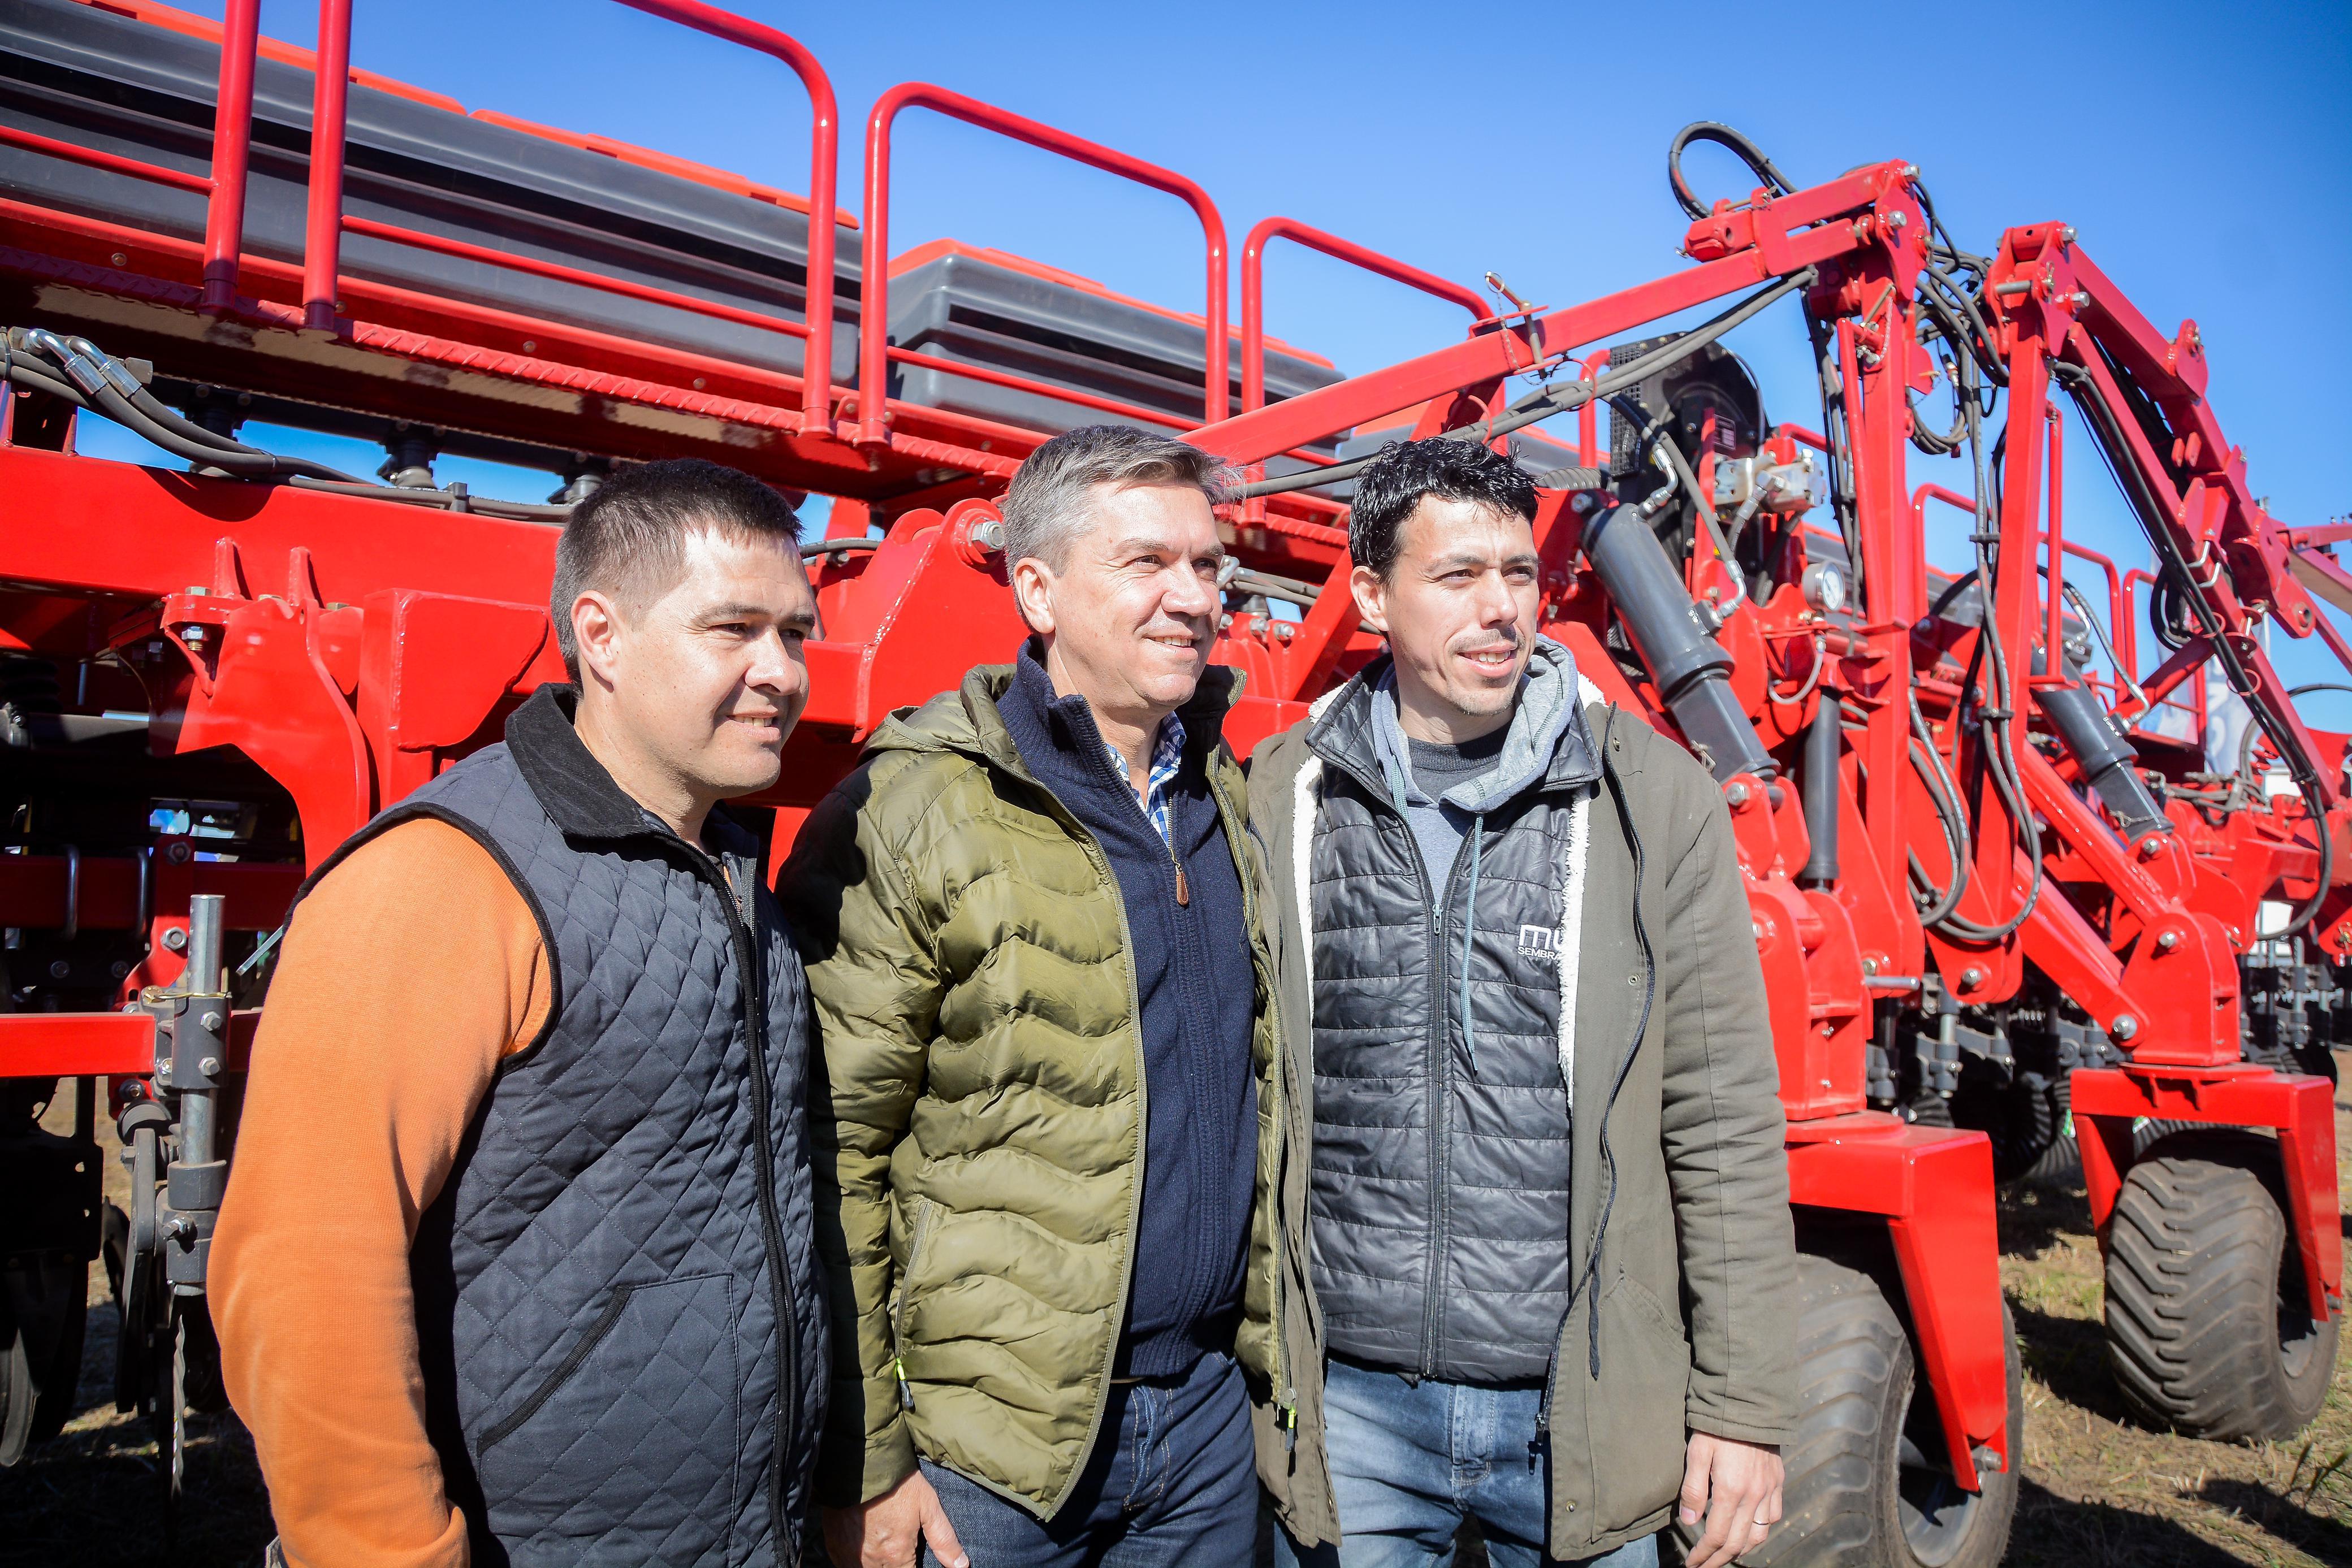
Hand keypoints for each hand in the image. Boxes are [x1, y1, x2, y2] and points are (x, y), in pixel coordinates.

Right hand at [821, 1471, 966, 1567]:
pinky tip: (864, 1545)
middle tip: (897, 1547)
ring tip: (882, 1544)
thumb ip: (944, 1539)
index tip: (911, 1556)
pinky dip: (855, 1560)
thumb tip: (962, 1566)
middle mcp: (872, 1562)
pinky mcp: (834, 1546)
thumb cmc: (897, 1483)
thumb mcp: (928, 1505)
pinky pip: (845, 1564)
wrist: (859, 1462)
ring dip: (875, 1564)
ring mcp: (850, 1556)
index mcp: (897, 1555)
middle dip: (894, 1564)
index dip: (911, 1567)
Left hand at [1677, 1433, 1783, 1567]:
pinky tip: (1750, 1532)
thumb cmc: (1717, 1426)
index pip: (1716, 1536)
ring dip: (1741, 1550)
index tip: (1692, 1564)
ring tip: (1725, 1555)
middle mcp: (1754, 1496)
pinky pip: (1774, 1517)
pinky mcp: (1778, 1482)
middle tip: (1705, 1567)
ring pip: (1759, 1535)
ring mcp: (1769, 1490)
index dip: (1703, 1554)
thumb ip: (1693, 1489)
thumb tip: (1691, 1522)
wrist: (1749, 1402)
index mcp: (1731, 1491)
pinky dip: (1761, 1532)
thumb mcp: (1697, 1453)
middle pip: (1738, 1542)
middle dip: (1719, 1559)